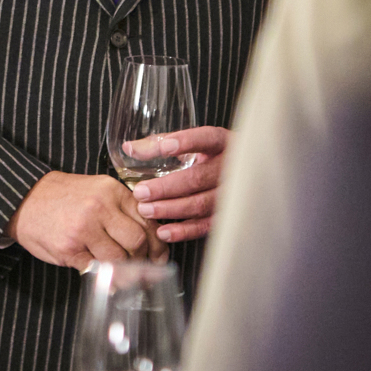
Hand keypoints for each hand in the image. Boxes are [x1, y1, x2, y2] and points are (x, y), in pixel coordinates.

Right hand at [13, 170, 156, 268]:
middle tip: (143, 268)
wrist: (24, 199)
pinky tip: (109, 280)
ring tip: (125, 275)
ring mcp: (83, 229)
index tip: (160, 256)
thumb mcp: (97, 191)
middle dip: (143, 259)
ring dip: (125, 272)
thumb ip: (123, 209)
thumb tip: (152, 239)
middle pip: (137, 241)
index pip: (147, 220)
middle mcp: (99, 208)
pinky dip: (107, 279)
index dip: (157, 243)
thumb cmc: (64, 197)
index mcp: (111, 191)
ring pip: (119, 259)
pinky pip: (97, 270)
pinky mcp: (69, 249)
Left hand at [122, 126, 227, 244]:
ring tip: (146, 210)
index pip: (206, 139)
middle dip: (167, 187)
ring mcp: (231, 193)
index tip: (165, 147)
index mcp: (221, 143)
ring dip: (172, 209)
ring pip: (201, 204)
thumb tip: (128, 148)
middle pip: (198, 178)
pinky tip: (163, 232)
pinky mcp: (226, 215)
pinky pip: (206, 225)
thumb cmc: (207, 156)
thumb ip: (158, 144)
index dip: (187, 142)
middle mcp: (230, 168)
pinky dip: (184, 231)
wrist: (241, 176)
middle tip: (141, 192)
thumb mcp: (188, 144)